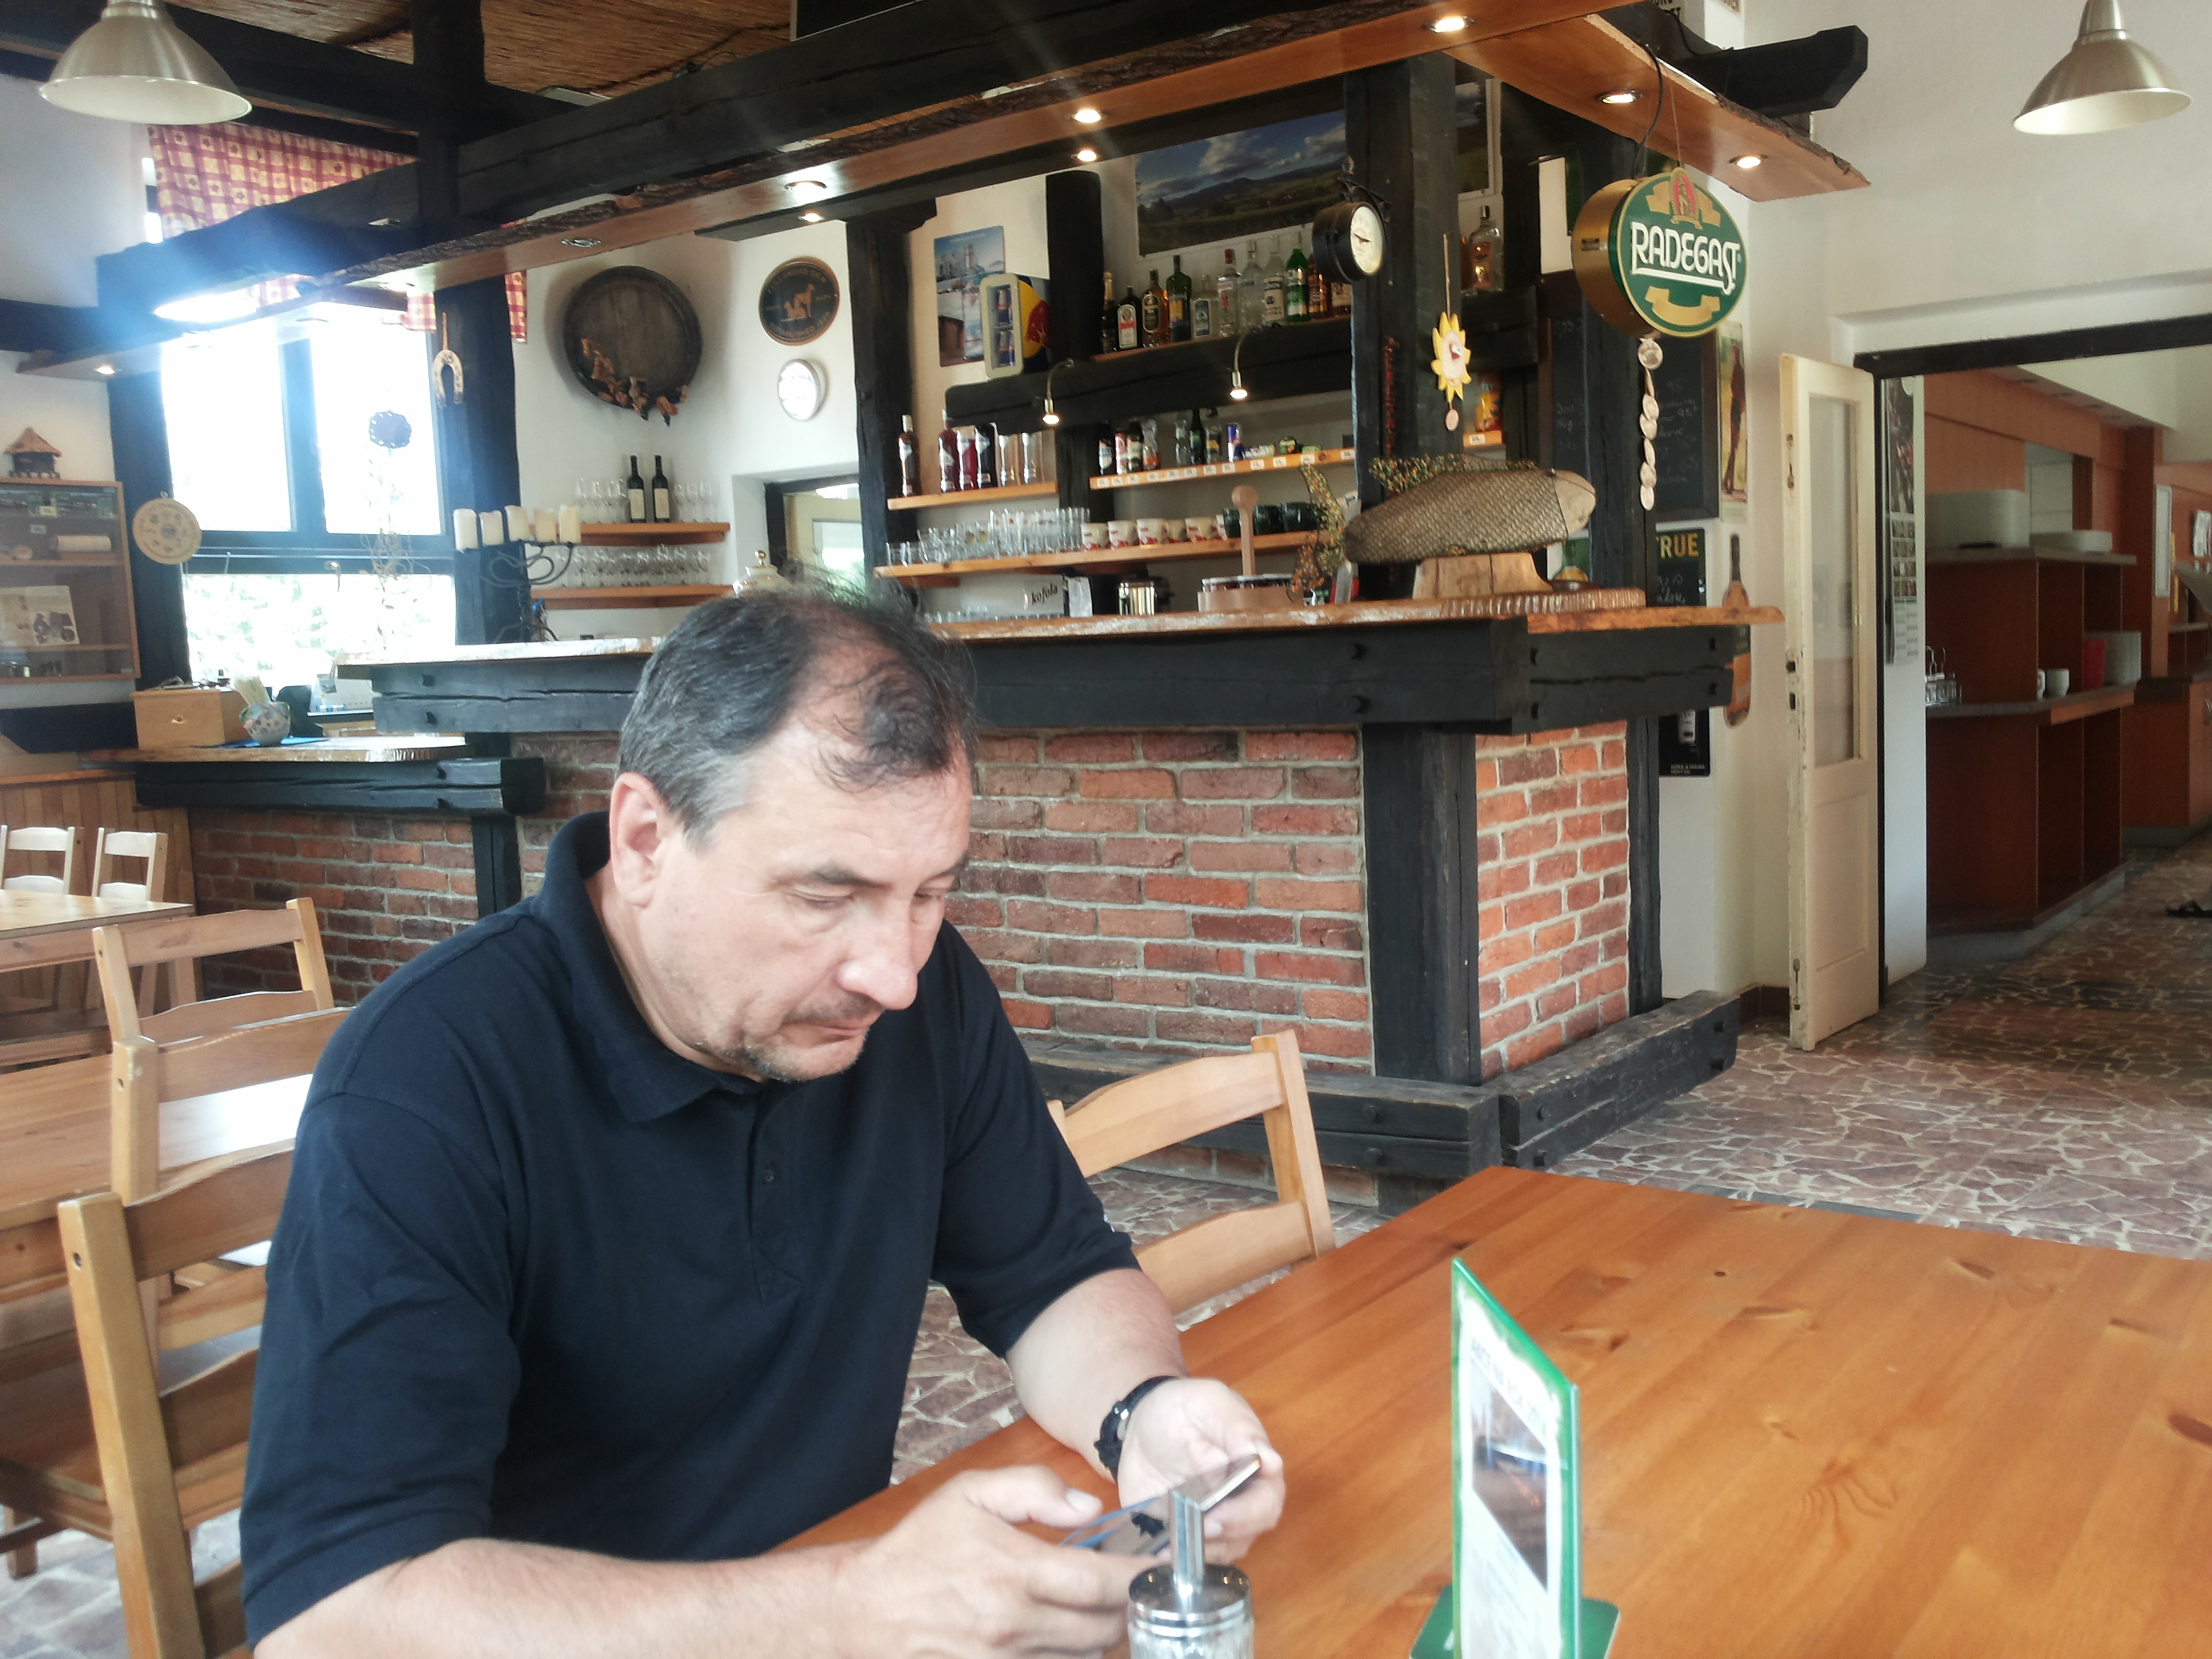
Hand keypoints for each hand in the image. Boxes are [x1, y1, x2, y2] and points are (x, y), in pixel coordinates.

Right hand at [833, 1466, 1150, 1658]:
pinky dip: (1069, 1656)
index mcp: (1016, 1571)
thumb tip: (1089, 1510)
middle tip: (1135, 1586)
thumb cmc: (919, 1549)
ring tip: (1098, 1608)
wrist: (864, 1610)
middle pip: (1105, 1628)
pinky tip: (1065, 1636)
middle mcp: (1016, 1623)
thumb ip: (1033, 1490)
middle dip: (1130, 1608)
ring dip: (1101, 1635)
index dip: (1143, 1577)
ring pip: (1084, 1657)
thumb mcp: (969, 1495)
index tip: (1166, 1569)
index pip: (1103, 1583)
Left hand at [1113, 1378, 1283, 1563]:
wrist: (1143, 1424)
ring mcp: (1213, 1525)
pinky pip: (1189, 1559)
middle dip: (1221, 1537)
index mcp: (1256, 1470)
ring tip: (1170, 1546)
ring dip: (1198, 1553)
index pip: (1266, 1502)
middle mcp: (1241, 1504)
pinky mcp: (1185, 1536)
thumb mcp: (1210, 1403)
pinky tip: (1157, 1553)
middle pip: (1246, 1534)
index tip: (1220, 1516)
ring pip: (1219, 1553)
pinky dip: (1175, 1560)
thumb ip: (1237, 1429)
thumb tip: (1268, 1462)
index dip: (1247, 1515)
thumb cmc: (1184, 1409)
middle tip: (1195, 1529)